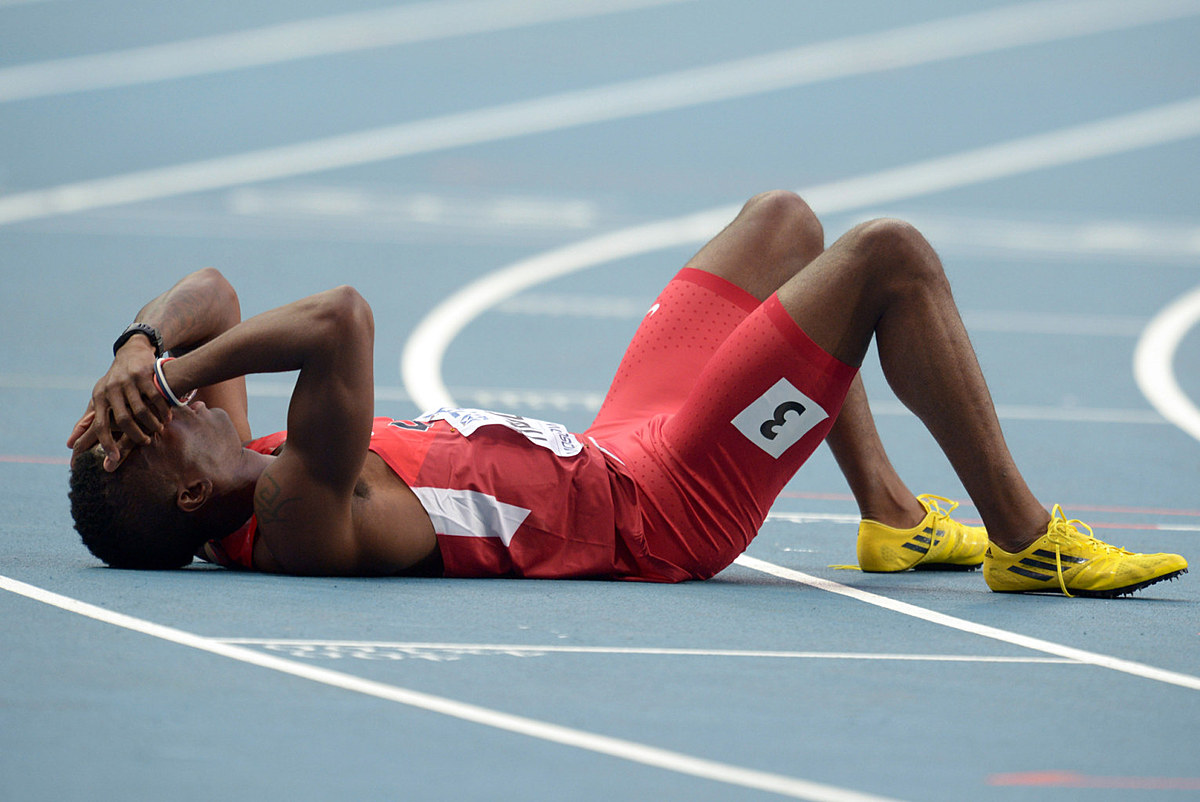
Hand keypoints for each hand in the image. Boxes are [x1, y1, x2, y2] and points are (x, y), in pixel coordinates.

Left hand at [67, 338, 171, 469]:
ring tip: (158, 430)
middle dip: (135, 436)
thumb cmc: (115, 382)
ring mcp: (128, 381)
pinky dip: (162, 411)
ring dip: (152, 424)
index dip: (107, 444)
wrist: (132, 352)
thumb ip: (88, 420)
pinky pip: (155, 398)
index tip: (114, 460)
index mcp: (98, 397)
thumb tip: (70, 444)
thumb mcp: (100, 397)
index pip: (100, 425)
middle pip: (123, 420)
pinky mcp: (144, 374)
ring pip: (141, 411)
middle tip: (145, 442)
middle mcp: (111, 389)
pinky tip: (167, 418)